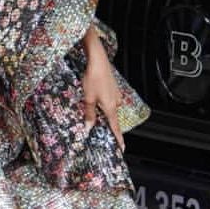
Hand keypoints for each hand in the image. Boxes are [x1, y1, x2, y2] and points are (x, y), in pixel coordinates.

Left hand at [81, 32, 124, 150]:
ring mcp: (115, 95)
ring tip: (95, 116)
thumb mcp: (88, 99)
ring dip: (104, 113)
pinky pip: (109, 101)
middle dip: (107, 126)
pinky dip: (103, 105)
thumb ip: (89, 114)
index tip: (122, 148)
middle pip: (112, 119)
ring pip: (109, 109)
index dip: (118, 138)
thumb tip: (89, 127)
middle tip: (102, 132)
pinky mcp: (113, 88)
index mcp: (111, 107)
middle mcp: (116, 102)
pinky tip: (96, 101)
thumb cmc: (93, 78)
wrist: (98, 60)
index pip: (115, 127)